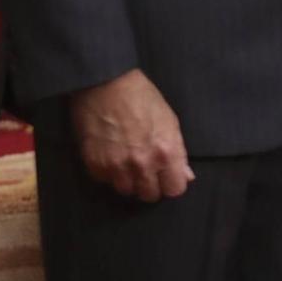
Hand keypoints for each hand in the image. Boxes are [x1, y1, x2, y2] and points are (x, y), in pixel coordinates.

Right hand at [67, 69, 193, 201]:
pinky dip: (109, 173)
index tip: (167, 177)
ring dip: (129, 180)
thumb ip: (178, 152)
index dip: (171, 183)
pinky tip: (112, 155)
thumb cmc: (142, 98)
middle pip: (150, 195)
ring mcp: (117, 167)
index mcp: (166, 152)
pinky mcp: (95, 165)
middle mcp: (143, 164)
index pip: (174, 189)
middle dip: (151, 185)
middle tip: (147, 169)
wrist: (106, 85)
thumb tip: (186, 176)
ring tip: (128, 161)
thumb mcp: (170, 121)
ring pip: (127, 191)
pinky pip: (106, 181)